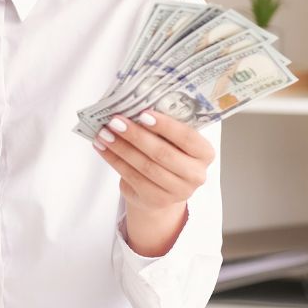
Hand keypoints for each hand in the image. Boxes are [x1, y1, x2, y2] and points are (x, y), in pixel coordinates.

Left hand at [93, 110, 214, 213]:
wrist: (161, 188)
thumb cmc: (168, 153)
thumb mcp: (172, 140)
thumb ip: (162, 127)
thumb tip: (134, 107)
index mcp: (205, 153)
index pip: (187, 137)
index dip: (165, 126)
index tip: (143, 113)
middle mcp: (196, 174)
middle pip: (163, 153)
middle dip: (136, 136)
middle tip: (116, 121)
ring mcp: (177, 191)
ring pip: (145, 166)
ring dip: (121, 148)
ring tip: (104, 133)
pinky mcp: (156, 200)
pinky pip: (132, 177)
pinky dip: (114, 160)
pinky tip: (102, 147)